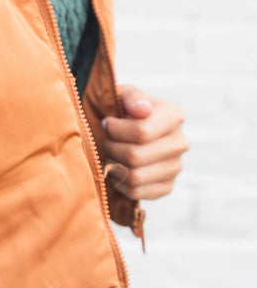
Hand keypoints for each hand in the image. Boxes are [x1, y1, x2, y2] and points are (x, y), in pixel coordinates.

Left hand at [101, 84, 188, 201]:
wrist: (128, 130)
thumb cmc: (123, 109)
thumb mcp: (124, 94)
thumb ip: (132, 97)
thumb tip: (143, 110)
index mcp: (174, 116)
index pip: (142, 132)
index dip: (116, 130)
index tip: (107, 122)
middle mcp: (180, 142)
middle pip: (135, 156)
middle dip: (111, 148)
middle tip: (106, 140)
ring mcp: (176, 167)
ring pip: (135, 177)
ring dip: (113, 166)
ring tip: (111, 153)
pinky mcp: (167, 186)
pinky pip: (137, 193)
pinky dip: (120, 182)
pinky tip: (117, 168)